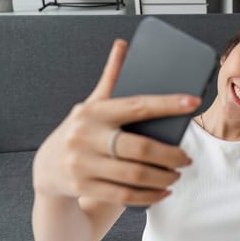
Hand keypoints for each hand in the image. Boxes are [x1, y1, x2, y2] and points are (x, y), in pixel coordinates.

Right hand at [33, 39, 200, 205]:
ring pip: (134, 174)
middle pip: (140, 148)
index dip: (168, 104)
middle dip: (171, 155)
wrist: (46, 168)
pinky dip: (149, 196)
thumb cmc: (80, 131)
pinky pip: (124, 195)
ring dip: (163, 177)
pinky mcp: (83, 188)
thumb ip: (111, 78)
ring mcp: (82, 164)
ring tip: (177, 174)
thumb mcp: (92, 105)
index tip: (193, 102)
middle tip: (187, 158)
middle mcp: (85, 137)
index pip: (137, 105)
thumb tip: (123, 44)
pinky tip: (163, 192)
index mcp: (93, 113)